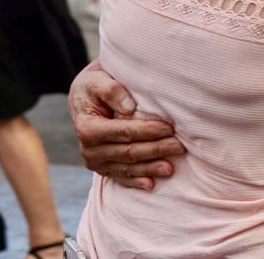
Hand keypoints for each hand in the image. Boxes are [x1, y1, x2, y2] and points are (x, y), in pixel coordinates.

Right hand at [70, 63, 185, 189]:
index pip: (124, 132)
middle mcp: (89, 150)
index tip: (169, 128)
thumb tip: (129, 107)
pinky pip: (120, 178)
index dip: (148, 131)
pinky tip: (151, 184)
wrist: (84, 98)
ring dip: (150, 169)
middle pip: (129, 152)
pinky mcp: (102, 168)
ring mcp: (96, 162)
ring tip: (171, 168)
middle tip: (180, 147)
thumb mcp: (96, 79)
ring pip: (127, 168)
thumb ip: (111, 90)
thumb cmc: (94, 85)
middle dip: (156, 150)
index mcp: (88, 128)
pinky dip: (136, 181)